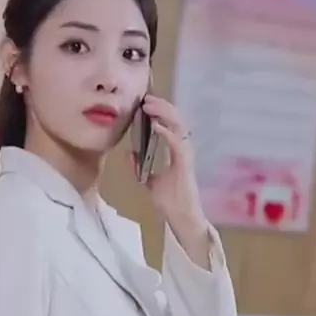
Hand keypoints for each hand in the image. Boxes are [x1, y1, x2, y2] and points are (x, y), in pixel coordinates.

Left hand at [130, 94, 208, 246]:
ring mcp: (186, 155)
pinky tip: (156, 125)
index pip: (172, 123)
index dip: (161, 110)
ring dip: (164, 114)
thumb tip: (129, 153)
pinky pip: (178, 143)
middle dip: (162, 106)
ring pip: (180, 126)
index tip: (146, 102)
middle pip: (177, 119)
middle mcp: (184, 149)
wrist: (181, 218)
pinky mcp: (185, 164)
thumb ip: (140, 166)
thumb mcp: (149, 180)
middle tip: (146, 98)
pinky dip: (167, 132)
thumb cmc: (170, 201)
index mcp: (177, 150)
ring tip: (150, 106)